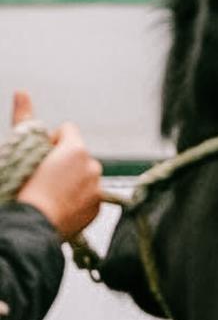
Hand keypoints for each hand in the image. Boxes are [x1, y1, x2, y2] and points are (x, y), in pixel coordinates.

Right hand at [12, 91, 101, 239]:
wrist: (27, 229)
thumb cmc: (19, 187)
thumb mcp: (18, 151)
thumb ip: (24, 118)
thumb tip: (22, 90)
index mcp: (76, 149)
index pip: (66, 130)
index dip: (49, 142)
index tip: (37, 157)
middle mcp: (92, 165)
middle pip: (76, 154)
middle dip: (61, 162)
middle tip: (40, 179)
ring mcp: (97, 188)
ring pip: (83, 175)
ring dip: (70, 181)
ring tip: (48, 196)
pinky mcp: (97, 208)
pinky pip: (88, 196)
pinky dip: (77, 199)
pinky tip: (58, 207)